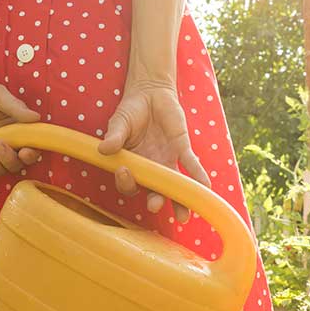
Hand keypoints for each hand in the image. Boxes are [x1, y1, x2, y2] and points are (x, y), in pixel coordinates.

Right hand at [98, 80, 209, 221]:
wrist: (150, 93)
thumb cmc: (131, 112)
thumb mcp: (119, 122)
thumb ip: (115, 136)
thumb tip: (103, 149)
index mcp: (132, 165)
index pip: (129, 182)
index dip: (126, 181)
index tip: (124, 171)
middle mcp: (151, 169)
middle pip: (153, 191)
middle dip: (155, 200)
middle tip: (154, 205)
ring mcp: (167, 161)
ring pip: (174, 186)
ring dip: (180, 200)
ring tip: (184, 217)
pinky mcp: (181, 148)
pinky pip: (191, 165)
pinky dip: (198, 175)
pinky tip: (205, 187)